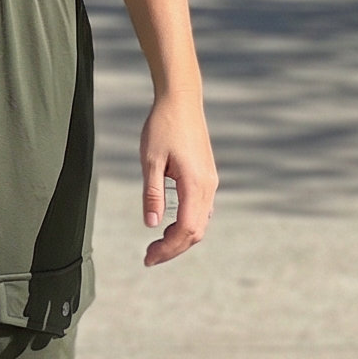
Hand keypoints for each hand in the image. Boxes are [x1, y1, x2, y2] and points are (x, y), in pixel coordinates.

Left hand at [141, 88, 215, 266]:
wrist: (181, 100)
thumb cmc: (162, 126)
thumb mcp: (150, 160)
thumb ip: (152, 193)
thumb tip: (151, 224)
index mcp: (195, 185)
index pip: (185, 230)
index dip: (168, 249)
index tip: (147, 258)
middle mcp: (208, 187)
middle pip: (196, 232)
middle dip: (173, 249)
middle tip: (148, 257)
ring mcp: (210, 182)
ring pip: (200, 223)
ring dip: (180, 239)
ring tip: (156, 245)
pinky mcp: (207, 177)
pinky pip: (201, 211)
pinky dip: (187, 225)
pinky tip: (169, 225)